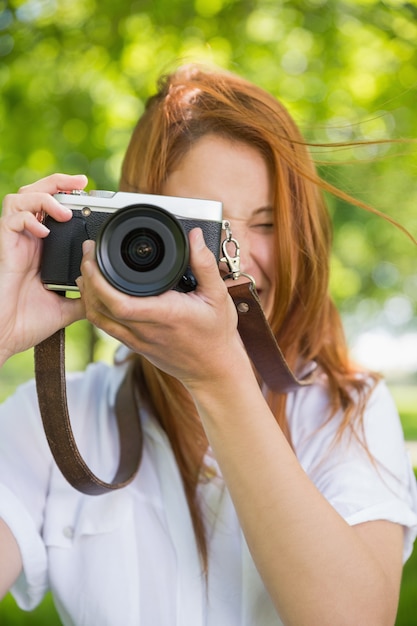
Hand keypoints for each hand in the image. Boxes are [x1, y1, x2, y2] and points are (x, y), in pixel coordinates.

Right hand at [0, 174, 86, 364]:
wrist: (6, 336)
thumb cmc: (28, 323)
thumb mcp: (67, 307)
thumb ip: (85, 296)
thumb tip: (106, 293)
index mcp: (41, 249)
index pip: (51, 210)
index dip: (66, 197)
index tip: (89, 196)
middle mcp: (27, 241)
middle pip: (35, 194)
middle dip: (58, 182)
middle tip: (81, 183)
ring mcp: (14, 242)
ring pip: (21, 198)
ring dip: (45, 198)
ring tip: (64, 212)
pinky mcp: (4, 248)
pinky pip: (11, 219)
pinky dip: (28, 219)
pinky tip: (43, 232)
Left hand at [77, 228, 246, 387]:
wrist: (213, 369)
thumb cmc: (216, 334)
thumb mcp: (218, 295)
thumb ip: (204, 264)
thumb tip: (194, 237)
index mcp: (165, 314)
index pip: (120, 302)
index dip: (99, 280)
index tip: (96, 256)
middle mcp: (146, 330)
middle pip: (101, 307)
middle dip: (88, 277)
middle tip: (89, 253)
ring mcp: (137, 340)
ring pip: (98, 318)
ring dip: (87, 293)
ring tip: (87, 269)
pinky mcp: (135, 345)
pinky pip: (106, 327)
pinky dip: (95, 308)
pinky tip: (96, 293)